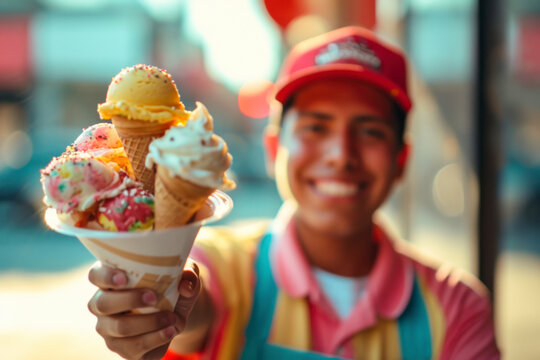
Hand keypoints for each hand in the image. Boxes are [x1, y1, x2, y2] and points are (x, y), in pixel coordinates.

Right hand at [87, 261, 201, 359]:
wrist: (176, 314)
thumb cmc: (173, 286)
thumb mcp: (185, 275)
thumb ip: (189, 274)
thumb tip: (185, 287)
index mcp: (112, 279)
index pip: (96, 275)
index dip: (105, 276)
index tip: (124, 277)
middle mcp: (103, 303)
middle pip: (103, 303)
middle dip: (129, 300)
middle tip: (154, 297)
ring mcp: (109, 328)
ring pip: (119, 328)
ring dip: (148, 322)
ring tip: (172, 318)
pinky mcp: (121, 347)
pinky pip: (133, 347)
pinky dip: (155, 338)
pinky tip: (170, 331)